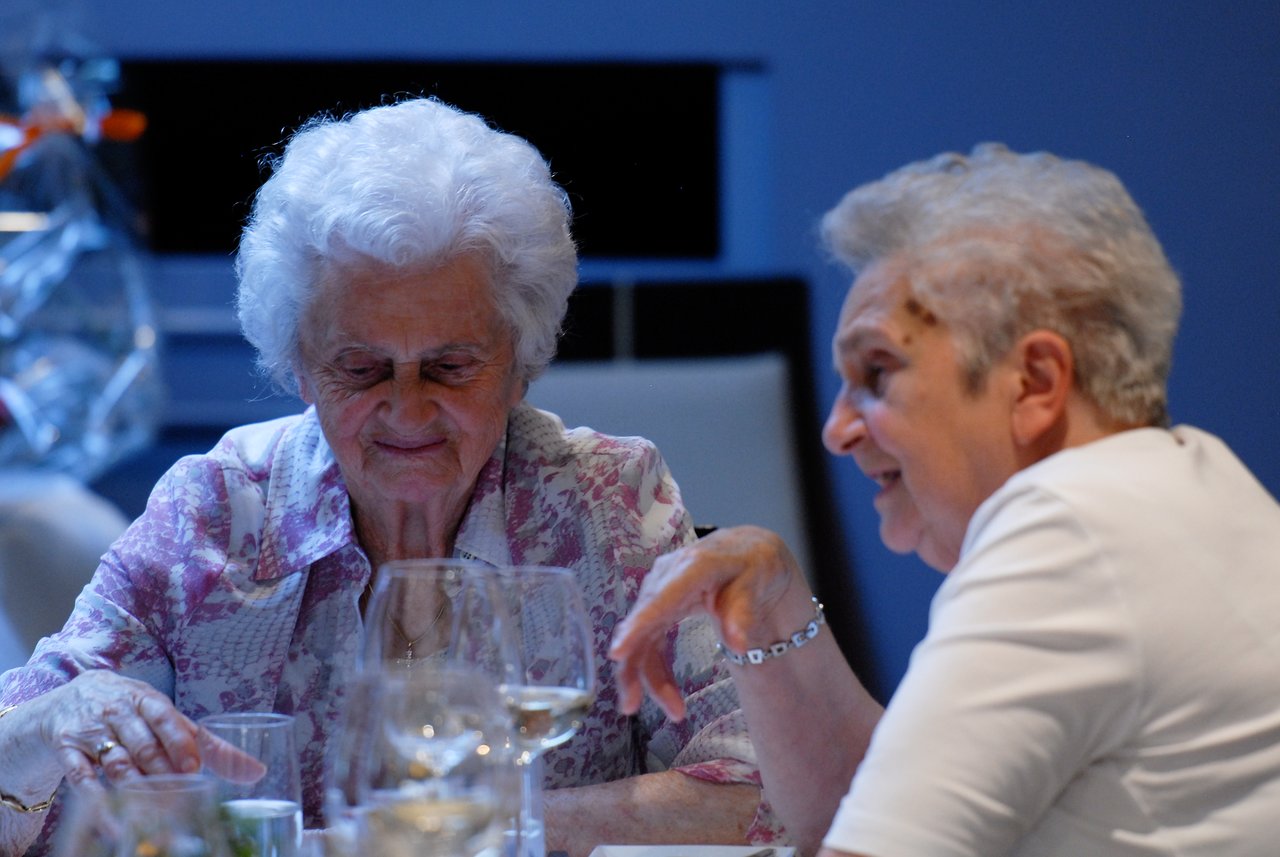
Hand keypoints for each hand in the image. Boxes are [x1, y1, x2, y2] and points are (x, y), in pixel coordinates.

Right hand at [26, 671, 261, 793]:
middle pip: (143, 745)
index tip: (194, 767)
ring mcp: (90, 731)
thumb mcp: (163, 717)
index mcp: (146, 698)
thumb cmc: (130, 710)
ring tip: (156, 813)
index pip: (164, 717)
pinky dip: (98, 801)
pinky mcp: (68, 751)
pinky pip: (82, 778)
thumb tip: (254, 771)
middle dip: (162, 772)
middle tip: (181, 798)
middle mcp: (117, 711)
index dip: (179, 741)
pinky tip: (114, 822)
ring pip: (117, 763)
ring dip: (137, 788)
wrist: (67, 699)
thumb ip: (204, 742)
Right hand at [609, 525, 809, 719]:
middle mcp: (667, 578)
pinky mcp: (659, 607)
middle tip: (632, 707)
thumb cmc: (754, 565)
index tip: (618, 652)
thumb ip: (744, 612)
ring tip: (673, 711)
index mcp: (693, 567)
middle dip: (635, 668)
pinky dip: (655, 670)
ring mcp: (659, 592)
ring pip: (641, 639)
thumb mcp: (758, 582)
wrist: (748, 552)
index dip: (638, 625)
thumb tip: (738, 646)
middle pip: (642, 625)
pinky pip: (649, 642)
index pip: (661, 599)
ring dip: (647, 677)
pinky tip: (669, 695)